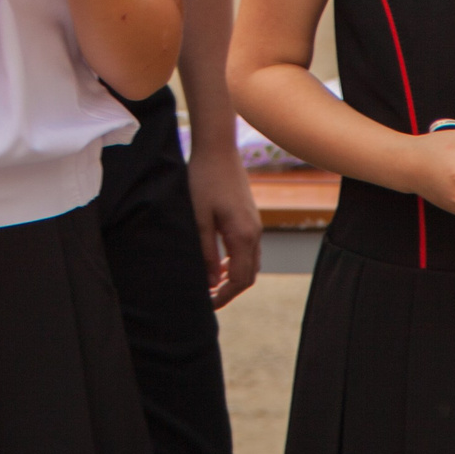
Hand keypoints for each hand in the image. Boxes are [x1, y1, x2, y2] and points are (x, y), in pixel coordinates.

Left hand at [184, 142, 262, 306]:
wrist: (217, 149)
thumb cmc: (203, 180)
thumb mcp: (198, 219)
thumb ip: (205, 252)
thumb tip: (210, 282)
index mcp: (243, 236)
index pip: (240, 279)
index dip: (224, 296)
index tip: (206, 304)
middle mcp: (254, 233)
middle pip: (248, 275)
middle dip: (230, 290)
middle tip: (207, 298)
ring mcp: (255, 225)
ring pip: (250, 263)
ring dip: (233, 277)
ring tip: (210, 284)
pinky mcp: (250, 218)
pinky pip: (248, 249)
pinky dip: (235, 262)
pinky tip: (218, 262)